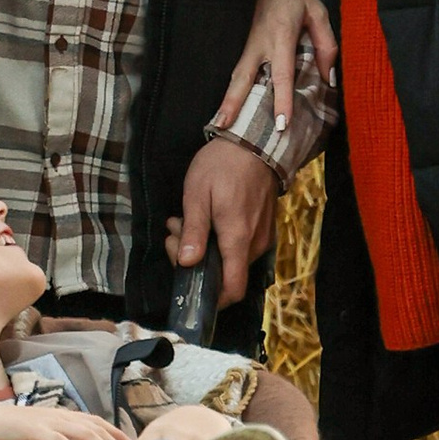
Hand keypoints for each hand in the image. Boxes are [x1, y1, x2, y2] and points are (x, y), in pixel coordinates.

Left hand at [171, 136, 278, 310]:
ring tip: (184, 221)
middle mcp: (255, 243)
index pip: (232, 290)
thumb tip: (187, 264)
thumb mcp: (198, 194)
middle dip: (194, 259)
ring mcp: (262, 236)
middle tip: (174, 233)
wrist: (254, 141)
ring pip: (230, 259)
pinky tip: (203, 217)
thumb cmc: (222, 165)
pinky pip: (239, 245)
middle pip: (225, 273)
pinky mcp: (264, 227)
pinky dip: (218, 238)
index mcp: (237, 238)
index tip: (186, 277)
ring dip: (203, 246)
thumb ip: (195, 231)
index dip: (211, 298)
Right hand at [208, 0, 336, 135]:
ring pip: (235, 74)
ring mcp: (245, 40)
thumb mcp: (318, 11)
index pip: (281, 73)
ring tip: (218, 123)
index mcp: (280, 33)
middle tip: (225, 127)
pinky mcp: (240, 40)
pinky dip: (231, 88)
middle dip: (234, 103)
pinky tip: (227, 107)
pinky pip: (237, 68)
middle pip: (243, 77)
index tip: (281, 124)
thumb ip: (326, 44)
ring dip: (227, 99)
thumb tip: (329, 79)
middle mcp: (258, 41)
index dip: (281, 99)